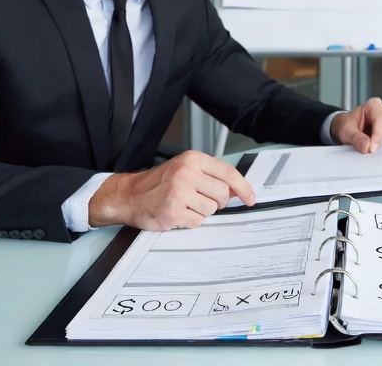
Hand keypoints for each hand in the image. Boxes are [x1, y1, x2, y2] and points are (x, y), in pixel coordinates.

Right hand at [88, 150, 255, 229]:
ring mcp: (179, 193)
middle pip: (223, 194)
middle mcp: (186, 173)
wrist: (130, 195)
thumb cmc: (159, 183)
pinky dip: (191, 221)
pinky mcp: (173, 212)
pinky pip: (198, 222)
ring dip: (202, 212)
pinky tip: (178, 213)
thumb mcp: (185, 169)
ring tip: (185, 205)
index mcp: (192, 159)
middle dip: (217, 202)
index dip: (244, 188)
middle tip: (200, 200)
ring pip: (211, 210)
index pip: (228, 173)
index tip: (251, 199)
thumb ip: (211, 176)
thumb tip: (237, 190)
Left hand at [330, 96, 381, 152]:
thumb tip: (366, 146)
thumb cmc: (347, 125)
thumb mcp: (346, 131)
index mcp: (373, 105)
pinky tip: (377, 151)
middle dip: (381, 141)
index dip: (377, 135)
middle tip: (370, 152)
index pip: (380, 119)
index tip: (371, 149)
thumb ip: (355, 138)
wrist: (348, 128)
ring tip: (372, 151)